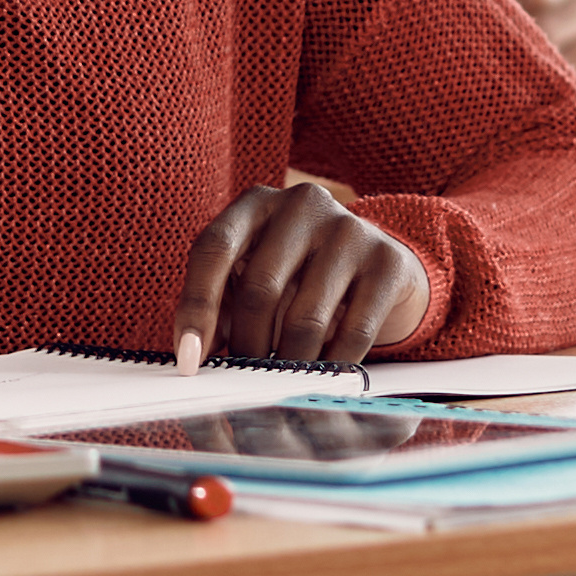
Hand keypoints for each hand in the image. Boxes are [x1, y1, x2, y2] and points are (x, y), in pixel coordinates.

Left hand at [173, 181, 431, 372]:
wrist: (377, 263)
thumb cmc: (298, 274)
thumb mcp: (252, 276)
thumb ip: (220, 307)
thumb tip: (192, 357)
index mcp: (256, 203)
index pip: (214, 248)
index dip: (196, 306)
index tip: (188, 358)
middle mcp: (301, 204)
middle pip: (260, 288)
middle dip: (248, 345)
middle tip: (247, 373)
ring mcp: (348, 228)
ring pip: (305, 318)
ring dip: (289, 361)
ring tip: (285, 373)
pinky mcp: (386, 260)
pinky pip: (353, 332)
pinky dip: (332, 365)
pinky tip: (324, 373)